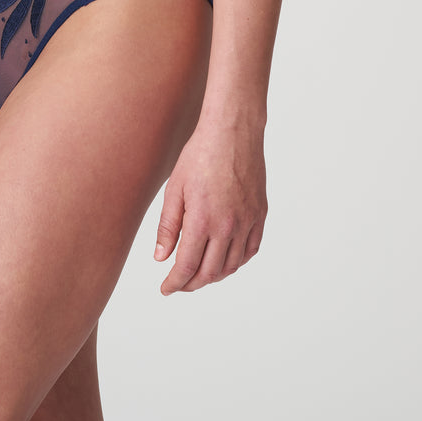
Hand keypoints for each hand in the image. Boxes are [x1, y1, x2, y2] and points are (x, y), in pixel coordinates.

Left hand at [154, 121, 266, 293]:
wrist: (232, 131)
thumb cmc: (200, 155)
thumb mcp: (175, 189)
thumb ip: (168, 227)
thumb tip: (161, 258)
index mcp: (202, 221)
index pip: (187, 267)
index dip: (175, 283)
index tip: (166, 289)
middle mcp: (227, 227)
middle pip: (209, 272)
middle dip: (192, 283)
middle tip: (180, 284)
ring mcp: (247, 222)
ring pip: (232, 265)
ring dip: (214, 275)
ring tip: (200, 274)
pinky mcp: (260, 215)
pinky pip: (251, 250)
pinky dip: (237, 262)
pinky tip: (226, 260)